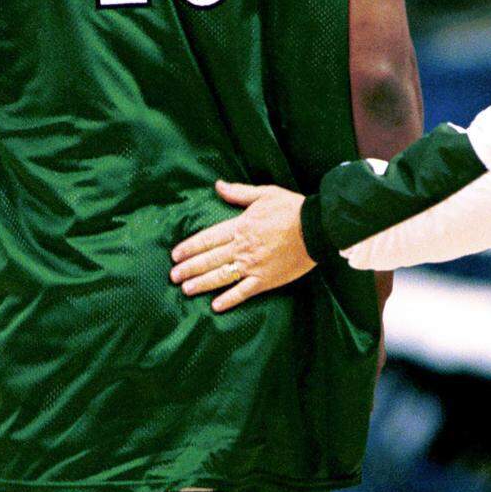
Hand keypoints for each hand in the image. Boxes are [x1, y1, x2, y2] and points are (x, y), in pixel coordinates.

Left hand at [170, 181, 315, 311]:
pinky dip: (229, 299)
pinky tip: (216, 306)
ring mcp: (253, 266)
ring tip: (186, 289)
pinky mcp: (266, 279)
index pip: (208, 238)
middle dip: (189, 268)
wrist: (317, 228)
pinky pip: (244, 292)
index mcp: (240, 226)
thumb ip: (239, 192)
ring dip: (202, 284)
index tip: (176, 254)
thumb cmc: (292, 208)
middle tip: (173, 276)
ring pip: (222, 276)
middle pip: (210, 259)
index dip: (190, 247)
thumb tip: (218, 185)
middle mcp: (242, 248)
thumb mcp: (265, 194)